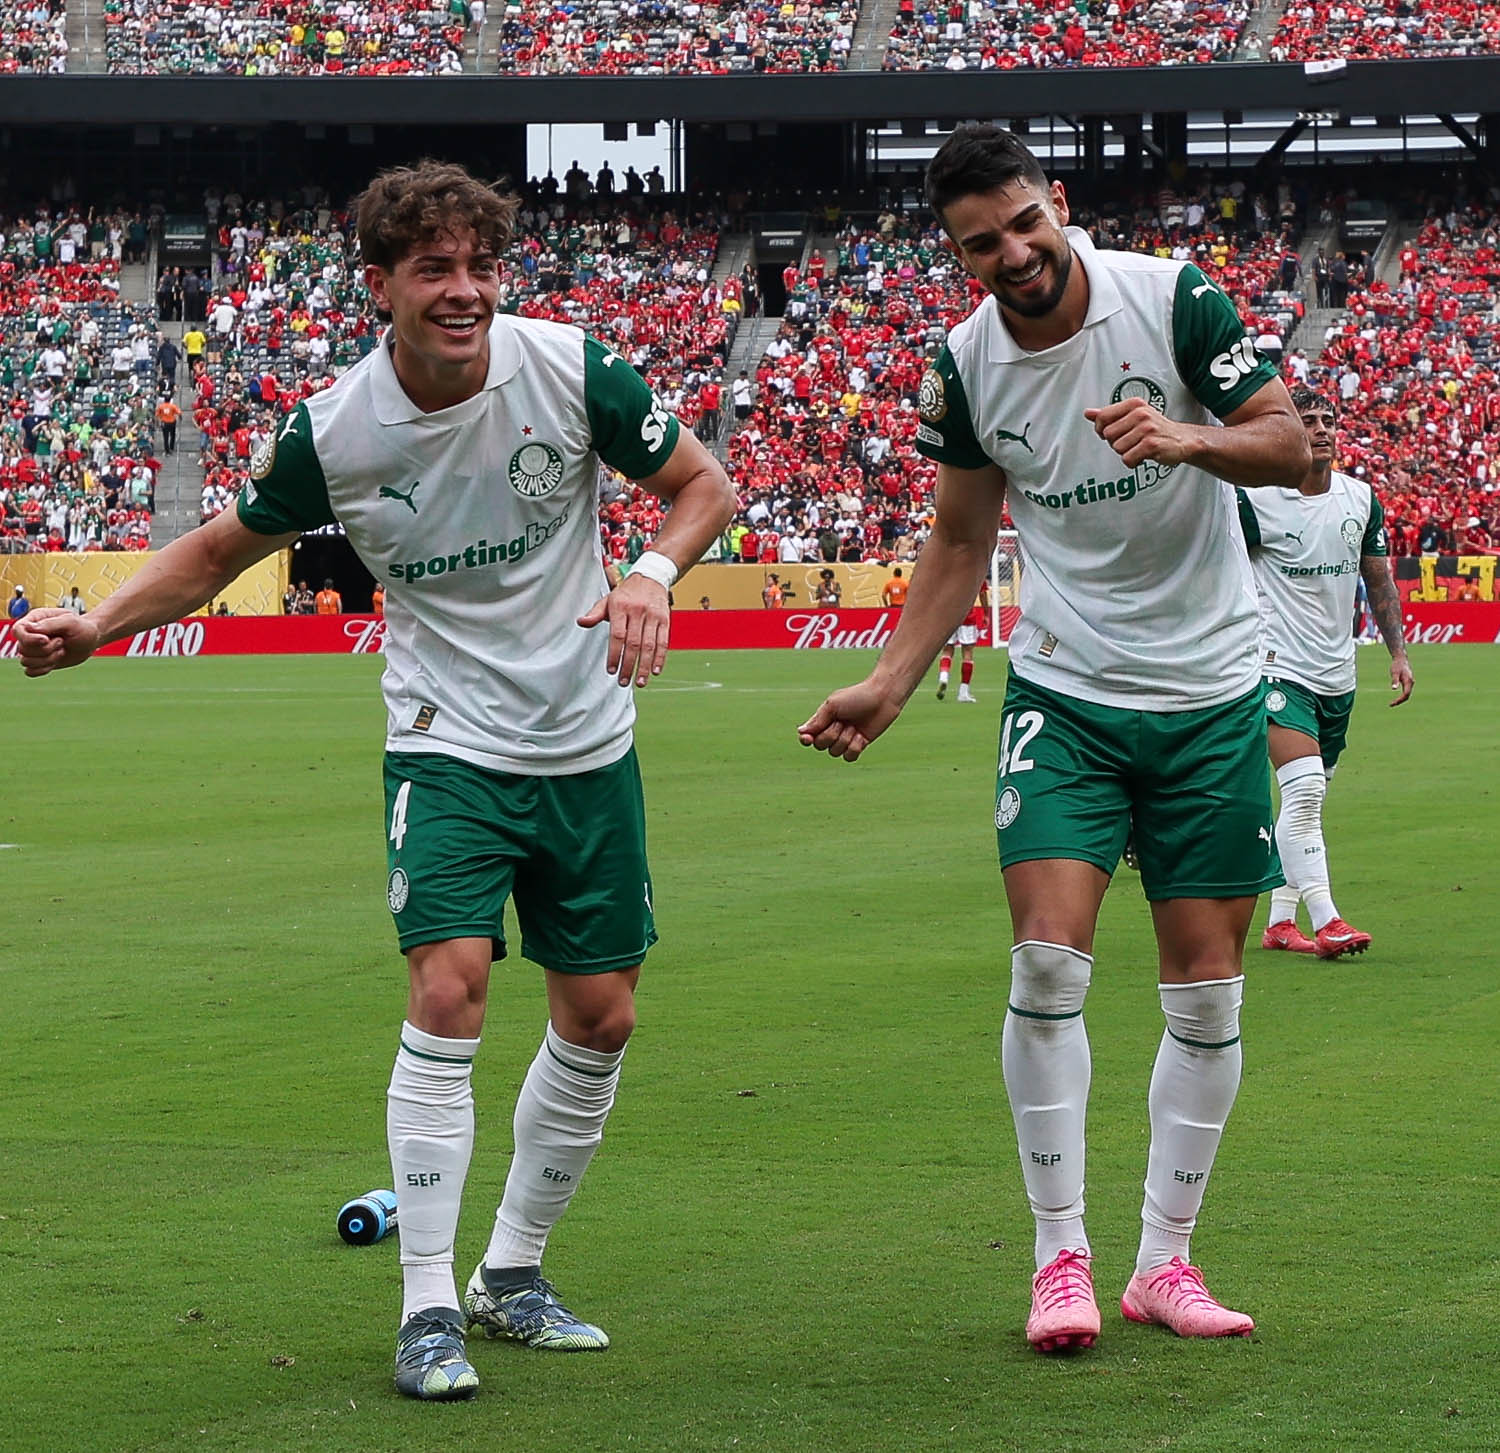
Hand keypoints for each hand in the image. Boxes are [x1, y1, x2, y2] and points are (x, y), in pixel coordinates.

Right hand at [14, 608, 99, 677]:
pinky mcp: (39, 662)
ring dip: (47, 659)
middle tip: (62, 641)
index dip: (29, 638)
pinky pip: (30, 672)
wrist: (91, 641)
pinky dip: (43, 670)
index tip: (46, 639)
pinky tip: (56, 661)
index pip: (17, 630)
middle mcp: (30, 635)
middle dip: (45, 649)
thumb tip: (29, 628)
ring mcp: (34, 649)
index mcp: (34, 621)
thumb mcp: (70, 622)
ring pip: (26, 661)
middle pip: (22, 649)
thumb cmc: (82, 628)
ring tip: (61, 650)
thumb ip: (50, 624)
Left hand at [577, 573, 669, 687]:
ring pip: (649, 645)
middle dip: (628, 665)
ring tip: (640, 682)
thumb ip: (595, 613)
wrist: (651, 578)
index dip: (614, 654)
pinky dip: (660, 658)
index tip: (612, 670)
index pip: (617, 635)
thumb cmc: (627, 594)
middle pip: (633, 643)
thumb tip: (581, 622)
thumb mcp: (608, 600)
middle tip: (623, 681)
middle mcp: (637, 611)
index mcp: (620, 607)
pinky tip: (656, 670)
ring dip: (645, 666)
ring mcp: (653, 616)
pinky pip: (663, 641)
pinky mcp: (665, 620)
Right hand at [797, 678, 905, 761]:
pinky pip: (849, 757)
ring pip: (835, 752)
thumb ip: (818, 720)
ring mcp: (845, 739)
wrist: (882, 698)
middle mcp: (832, 731)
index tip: (808, 738)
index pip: (808, 736)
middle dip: (832, 735)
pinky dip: (855, 747)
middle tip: (843, 722)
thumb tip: (801, 732)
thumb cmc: (857, 696)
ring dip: (846, 739)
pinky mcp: (859, 746)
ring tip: (855, 726)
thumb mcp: (833, 705)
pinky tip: (861, 735)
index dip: (806, 740)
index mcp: (823, 720)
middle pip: (821, 746)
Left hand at [1083, 398, 1198, 469]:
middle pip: (1108, 435)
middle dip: (1116, 443)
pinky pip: (1127, 459)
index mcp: (1133, 404)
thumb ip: (1109, 415)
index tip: (1111, 434)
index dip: (1101, 430)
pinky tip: (1142, 456)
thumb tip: (1088, 413)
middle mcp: (1140, 414)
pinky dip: (1133, 462)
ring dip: (1126, 453)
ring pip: (1117, 448)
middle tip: (1131, 442)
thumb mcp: (1132, 416)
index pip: (1102, 417)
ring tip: (1139, 448)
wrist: (1182, 439)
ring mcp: (1147, 429)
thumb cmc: (1154, 429)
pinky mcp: (1151, 445)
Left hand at [1389, 652, 1412, 705]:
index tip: (1392, 703)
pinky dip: (1402, 696)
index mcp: (1408, 681)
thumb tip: (1394, 688)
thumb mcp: (1394, 673)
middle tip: (1391, 705)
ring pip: (1407, 694)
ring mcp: (1410, 683)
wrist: (1401, 659)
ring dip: (1401, 699)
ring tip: (1393, 703)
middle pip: (1407, 695)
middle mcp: (1411, 683)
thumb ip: (1394, 680)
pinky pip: (1406, 691)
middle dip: (1400, 701)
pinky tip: (1396, 698)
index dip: (1400, 700)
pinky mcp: (1408, 682)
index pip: (1406, 694)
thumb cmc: (1397, 665)